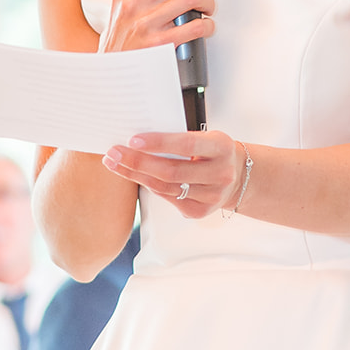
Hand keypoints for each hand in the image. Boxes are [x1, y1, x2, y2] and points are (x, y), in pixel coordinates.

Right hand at [100, 0, 215, 54]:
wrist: (110, 74)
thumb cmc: (121, 37)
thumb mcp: (122, 4)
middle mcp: (133, 1)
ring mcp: (146, 23)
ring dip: (208, 2)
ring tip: (207, 8)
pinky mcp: (160, 44)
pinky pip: (196, 27)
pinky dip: (208, 26)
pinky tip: (204, 27)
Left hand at [103, 131, 248, 218]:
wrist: (236, 176)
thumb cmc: (212, 151)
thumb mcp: (205, 137)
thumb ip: (179, 139)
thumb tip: (137, 138)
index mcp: (221, 147)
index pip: (186, 145)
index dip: (158, 143)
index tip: (133, 139)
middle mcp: (220, 174)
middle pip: (171, 171)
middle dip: (138, 162)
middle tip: (114, 152)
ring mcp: (211, 196)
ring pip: (165, 187)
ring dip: (135, 175)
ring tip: (114, 163)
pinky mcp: (200, 212)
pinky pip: (167, 198)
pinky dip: (149, 185)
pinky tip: (134, 176)